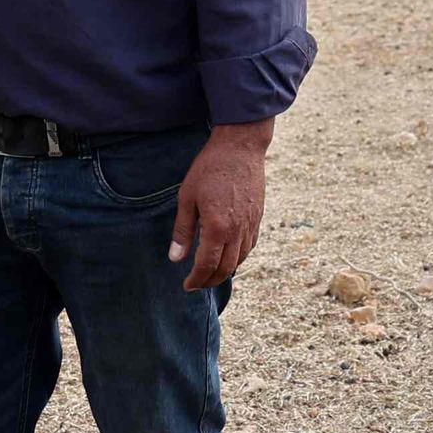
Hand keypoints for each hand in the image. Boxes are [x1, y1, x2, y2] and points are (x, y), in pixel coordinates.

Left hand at [168, 121, 270, 289]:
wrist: (240, 147)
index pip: (207, 265)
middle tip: (197, 284)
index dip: (196, 279)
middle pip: (225, 268)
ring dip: (225, 272)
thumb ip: (182, 230)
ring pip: (240, 259)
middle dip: (210, 281)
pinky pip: (250, 246)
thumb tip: (175, 258)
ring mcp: (251, 225)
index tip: (186, 286)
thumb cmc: (210, 168)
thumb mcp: (187, 197)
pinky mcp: (258, 217)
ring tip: (210, 274)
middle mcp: (237, 231)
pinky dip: (238, 258)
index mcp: (217, 227)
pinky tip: (228, 257)